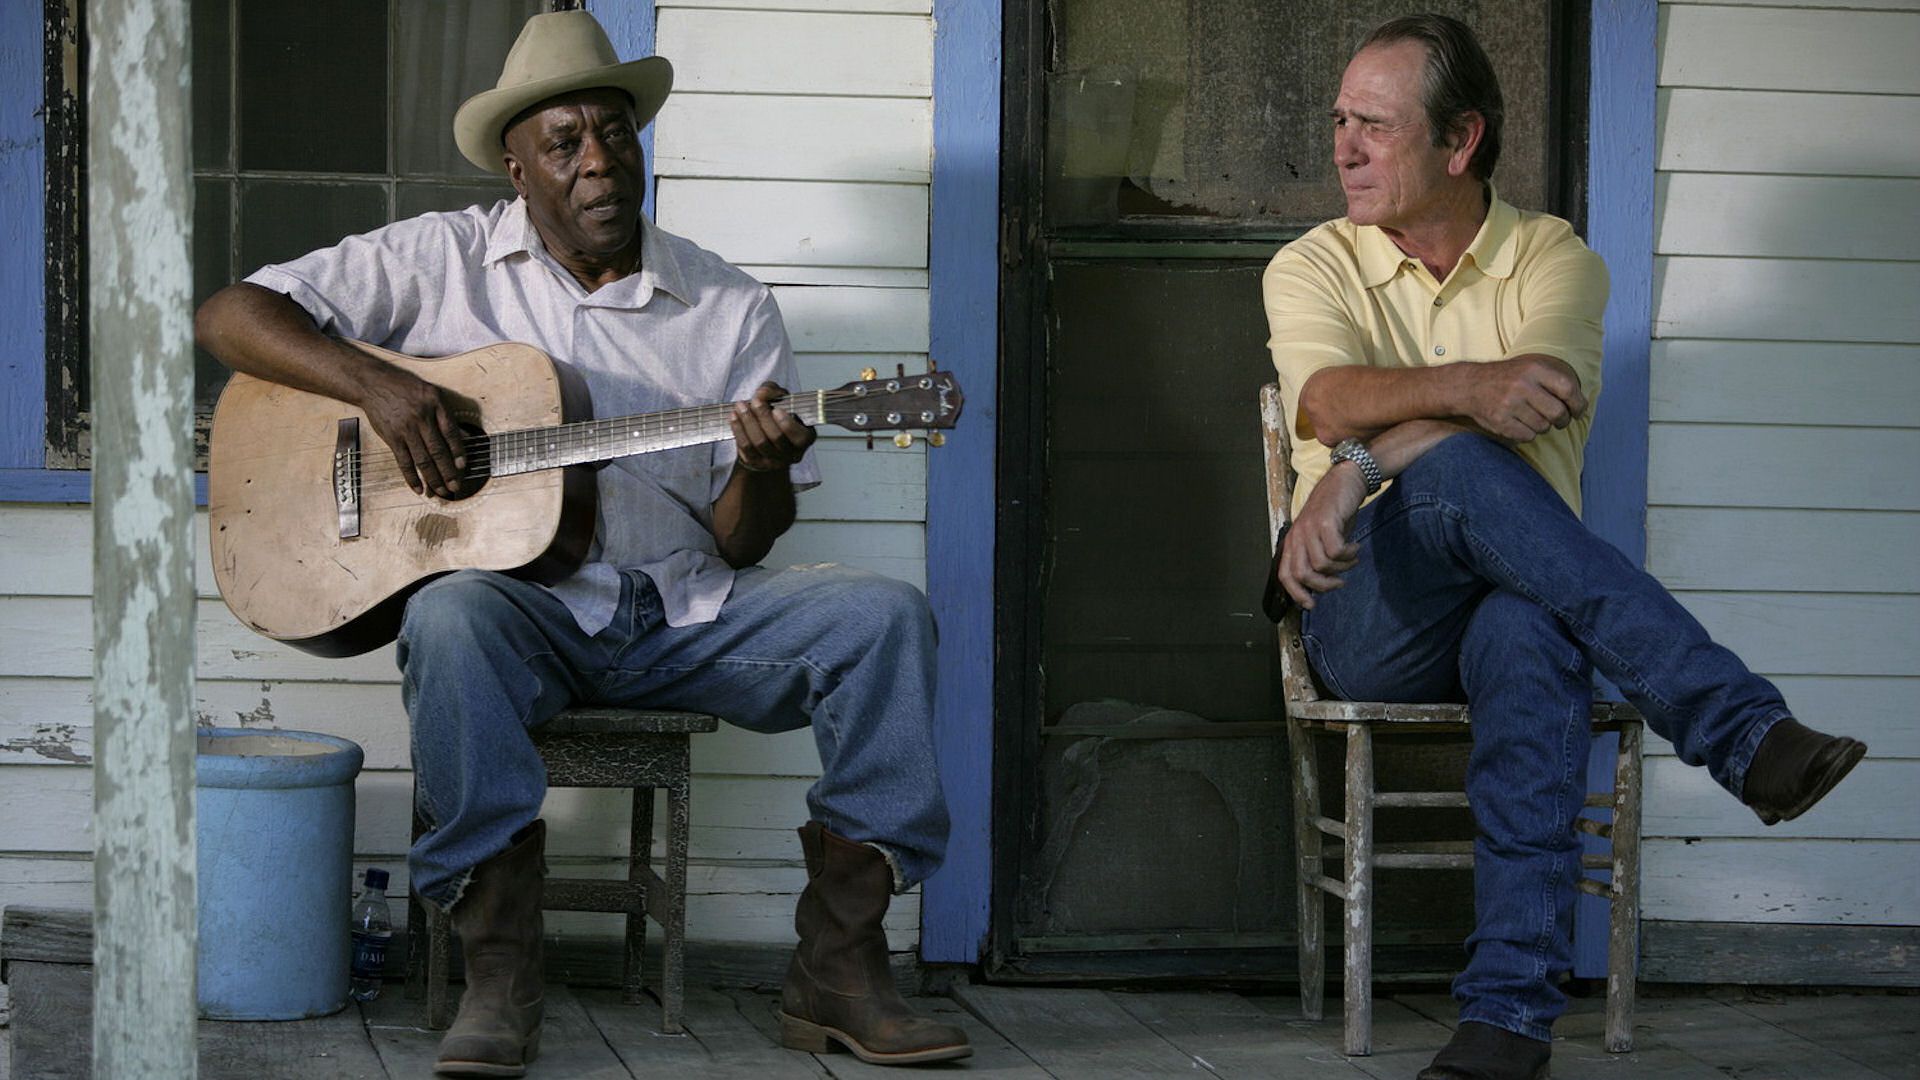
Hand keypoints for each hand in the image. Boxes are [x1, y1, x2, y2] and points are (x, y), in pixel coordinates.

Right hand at [359, 367, 467, 498]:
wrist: (374, 383)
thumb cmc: (406, 388)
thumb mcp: (432, 393)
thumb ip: (447, 415)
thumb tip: (466, 437)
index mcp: (435, 404)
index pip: (451, 432)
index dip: (458, 451)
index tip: (463, 466)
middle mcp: (421, 417)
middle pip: (438, 450)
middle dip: (448, 472)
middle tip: (455, 487)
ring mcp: (405, 429)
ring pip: (422, 459)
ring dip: (433, 479)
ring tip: (441, 492)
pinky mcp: (392, 437)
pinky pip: (403, 461)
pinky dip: (411, 477)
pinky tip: (418, 488)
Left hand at [730, 382, 815, 473]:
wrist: (764, 436)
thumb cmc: (775, 416)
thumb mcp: (779, 399)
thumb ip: (773, 391)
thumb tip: (762, 393)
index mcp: (805, 438)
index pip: (799, 436)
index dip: (787, 424)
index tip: (776, 409)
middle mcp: (792, 454)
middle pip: (776, 437)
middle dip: (764, 417)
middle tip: (755, 401)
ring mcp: (774, 461)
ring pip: (759, 443)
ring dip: (748, 421)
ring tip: (740, 406)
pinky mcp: (757, 463)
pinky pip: (746, 448)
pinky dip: (738, 430)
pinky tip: (734, 417)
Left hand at [1278, 461, 1367, 609]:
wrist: (1344, 481)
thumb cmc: (1334, 513)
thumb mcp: (1320, 538)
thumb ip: (1316, 559)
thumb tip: (1321, 587)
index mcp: (1293, 542)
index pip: (1285, 575)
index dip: (1296, 594)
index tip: (1312, 605)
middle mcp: (1297, 536)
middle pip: (1302, 574)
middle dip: (1323, 586)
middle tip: (1339, 583)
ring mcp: (1310, 528)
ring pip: (1321, 565)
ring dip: (1341, 568)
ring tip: (1351, 559)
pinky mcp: (1326, 522)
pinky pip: (1336, 551)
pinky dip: (1348, 554)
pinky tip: (1354, 548)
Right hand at [1459, 354, 1587, 442]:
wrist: (1470, 385)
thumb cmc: (1507, 378)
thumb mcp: (1529, 368)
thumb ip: (1554, 381)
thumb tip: (1580, 405)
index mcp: (1533, 369)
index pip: (1567, 388)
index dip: (1578, 403)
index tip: (1578, 411)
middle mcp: (1521, 385)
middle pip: (1558, 413)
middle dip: (1563, 420)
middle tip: (1560, 421)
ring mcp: (1509, 404)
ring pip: (1543, 427)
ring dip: (1542, 426)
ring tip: (1531, 417)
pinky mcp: (1500, 421)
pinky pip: (1527, 436)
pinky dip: (1527, 433)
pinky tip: (1519, 423)